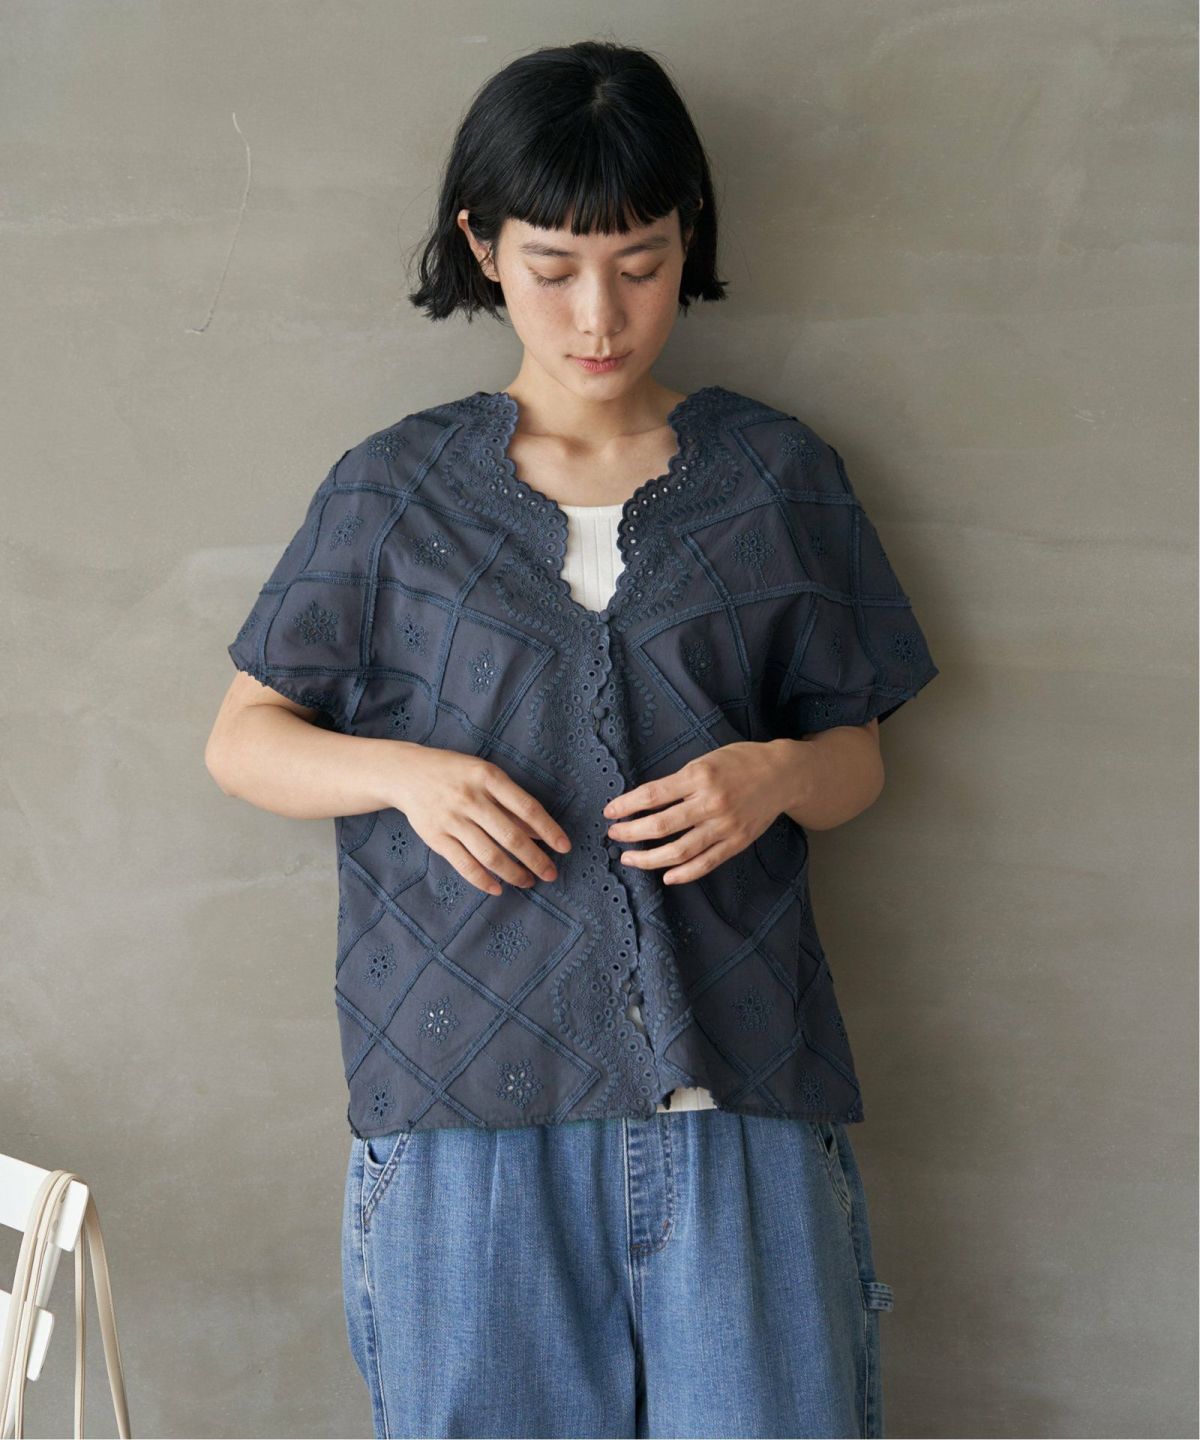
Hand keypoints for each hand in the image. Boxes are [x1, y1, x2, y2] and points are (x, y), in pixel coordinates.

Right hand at [392, 748, 570, 895]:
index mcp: (488, 777)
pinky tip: (498, 888)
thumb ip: (511, 802)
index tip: (564, 847)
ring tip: (528, 881)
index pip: (527, 807)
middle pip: (511, 836)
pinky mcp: (436, 837)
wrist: (407, 773)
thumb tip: (540, 832)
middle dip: (535, 859)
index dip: (549, 830)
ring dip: (513, 873)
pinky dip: (483, 880)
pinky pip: (464, 864)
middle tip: (550, 873)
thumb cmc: (456, 773)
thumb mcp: (485, 775)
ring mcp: (452, 819)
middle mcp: (471, 798)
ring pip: (489, 854)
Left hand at [602, 742, 791, 884]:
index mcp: (699, 776)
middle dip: (630, 833)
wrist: (784, 775)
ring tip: (630, 859)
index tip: (609, 812)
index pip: (652, 795)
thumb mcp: (706, 760)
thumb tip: (646, 802)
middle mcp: (710, 802)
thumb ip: (680, 781)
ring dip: (649, 859)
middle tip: (614, 836)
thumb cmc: (741, 762)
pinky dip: (683, 873)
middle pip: (660, 826)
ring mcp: (724, 826)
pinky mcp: (736, 843)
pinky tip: (666, 876)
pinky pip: (705, 863)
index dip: (626, 806)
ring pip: (679, 850)